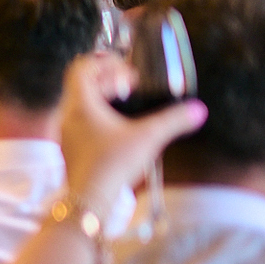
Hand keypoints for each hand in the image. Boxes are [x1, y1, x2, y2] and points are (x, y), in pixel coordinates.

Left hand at [59, 55, 207, 211]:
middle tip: (132, 87)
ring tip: (128, 108)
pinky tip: (121, 132)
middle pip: (82, 85)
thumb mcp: (149, 137)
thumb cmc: (111, 165)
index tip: (127, 72)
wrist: (88, 200)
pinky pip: (82, 124)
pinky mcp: (70, 150)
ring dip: (104, 100)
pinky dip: (99, 119)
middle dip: (109, 81)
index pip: (81, 68)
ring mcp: (66, 134)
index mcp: (80, 105)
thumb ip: (174, 120)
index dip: (104, 63)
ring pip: (81, 105)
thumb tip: (197, 110)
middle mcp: (68, 116)